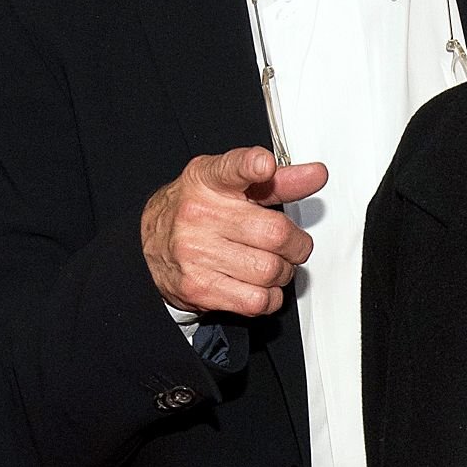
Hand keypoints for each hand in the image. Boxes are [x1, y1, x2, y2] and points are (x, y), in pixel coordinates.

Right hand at [141, 147, 328, 321]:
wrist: (149, 245)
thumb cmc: (198, 212)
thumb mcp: (231, 187)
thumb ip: (277, 182)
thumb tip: (317, 175)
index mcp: (207, 181)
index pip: (231, 169)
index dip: (250, 166)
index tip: (264, 165)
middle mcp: (199, 215)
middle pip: (274, 233)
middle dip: (296, 245)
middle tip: (292, 245)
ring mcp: (195, 253)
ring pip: (270, 270)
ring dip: (283, 273)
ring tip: (272, 265)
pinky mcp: (198, 288)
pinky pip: (257, 300)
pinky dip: (270, 297)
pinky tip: (260, 285)